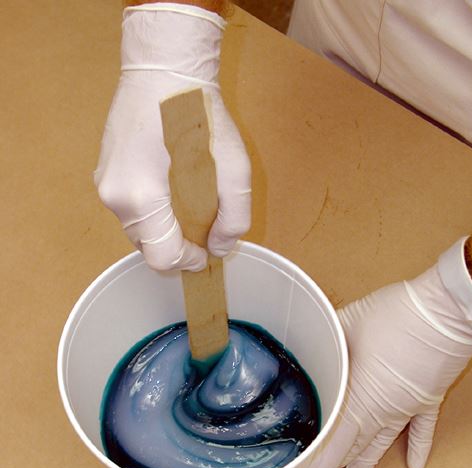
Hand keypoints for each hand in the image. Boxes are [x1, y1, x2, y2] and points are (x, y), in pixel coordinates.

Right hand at [94, 4, 250, 270]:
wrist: (163, 69)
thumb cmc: (200, 112)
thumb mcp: (234, 167)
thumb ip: (233, 217)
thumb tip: (219, 247)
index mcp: (142, 198)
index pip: (161, 257)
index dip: (188, 261)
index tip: (206, 251)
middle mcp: (115, 197)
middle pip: (148, 246)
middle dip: (177, 245)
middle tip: (203, 226)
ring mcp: (104, 184)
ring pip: (138, 230)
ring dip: (164, 229)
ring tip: (189, 205)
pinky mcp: (104, 173)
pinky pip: (129, 209)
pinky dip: (152, 212)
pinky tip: (171, 188)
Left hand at [299, 238, 471, 467]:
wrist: (446, 311)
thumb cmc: (396, 316)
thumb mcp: (347, 324)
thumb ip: (326, 341)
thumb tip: (309, 343)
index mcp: (359, 398)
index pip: (334, 446)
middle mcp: (382, 411)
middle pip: (353, 448)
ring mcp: (407, 408)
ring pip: (381, 443)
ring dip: (365, 465)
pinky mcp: (428, 399)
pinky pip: (422, 430)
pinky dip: (417, 447)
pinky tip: (414, 465)